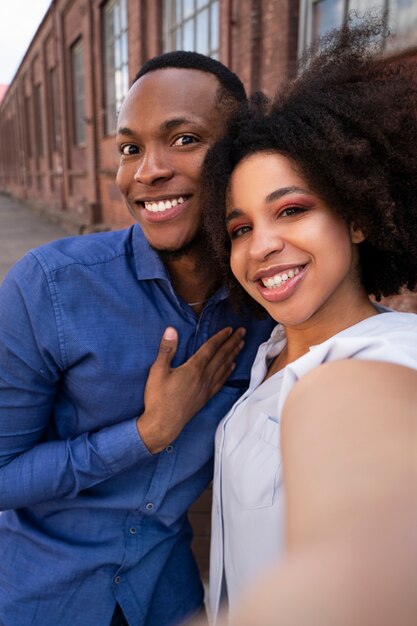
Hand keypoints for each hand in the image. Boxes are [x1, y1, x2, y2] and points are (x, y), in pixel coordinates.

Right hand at [137, 326, 244, 452]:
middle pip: (221, 356)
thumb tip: (171, 330)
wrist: (163, 424)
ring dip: (233, 355)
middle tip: (243, 332)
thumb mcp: (157, 371)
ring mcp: (206, 388)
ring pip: (224, 368)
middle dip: (232, 342)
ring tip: (241, 345)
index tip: (230, 329)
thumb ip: (166, 350)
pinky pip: (221, 381)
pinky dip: (228, 372)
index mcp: (193, 368)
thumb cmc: (158, 398)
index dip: (221, 337)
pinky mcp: (205, 397)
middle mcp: (204, 377)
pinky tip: (232, 367)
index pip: (210, 348)